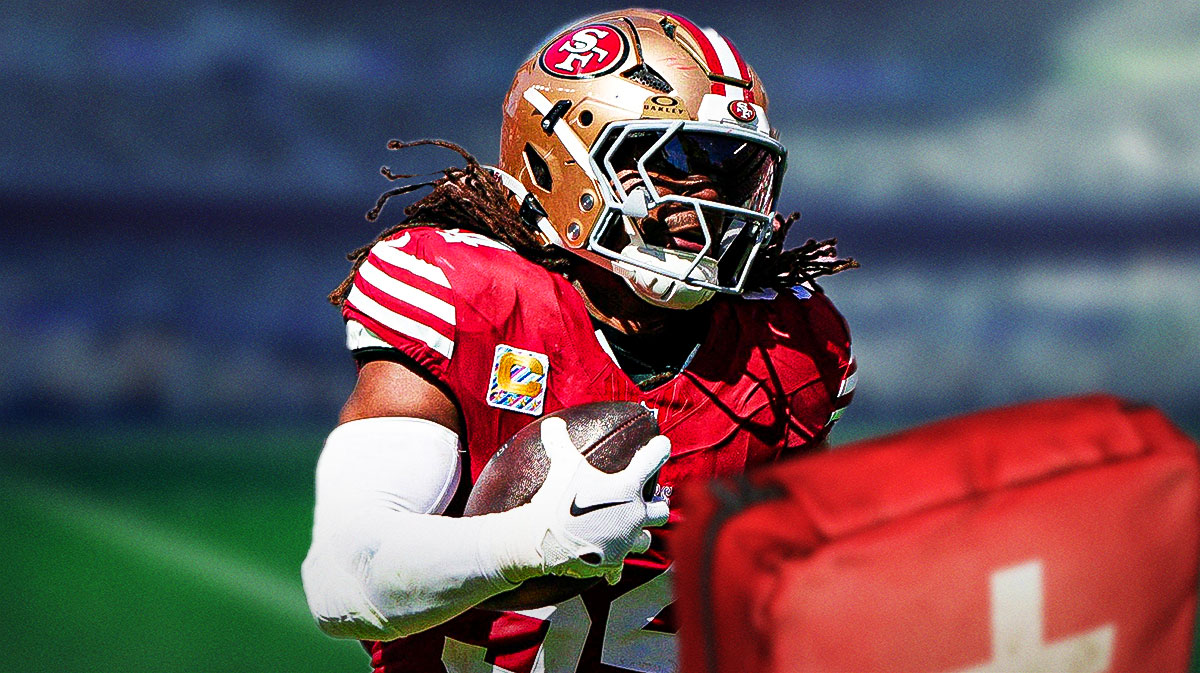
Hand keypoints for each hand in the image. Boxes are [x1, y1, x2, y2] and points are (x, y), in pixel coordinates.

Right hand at [521, 417, 670, 584]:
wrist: (542, 537)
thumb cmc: (556, 497)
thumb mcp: (561, 463)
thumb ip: (560, 441)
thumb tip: (552, 421)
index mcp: (627, 487)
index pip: (652, 461)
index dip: (659, 449)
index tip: (662, 445)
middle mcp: (633, 514)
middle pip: (662, 511)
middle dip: (657, 507)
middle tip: (648, 503)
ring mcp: (625, 541)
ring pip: (646, 541)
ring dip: (638, 536)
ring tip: (628, 532)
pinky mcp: (612, 562)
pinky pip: (619, 569)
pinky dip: (614, 568)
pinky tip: (610, 571)